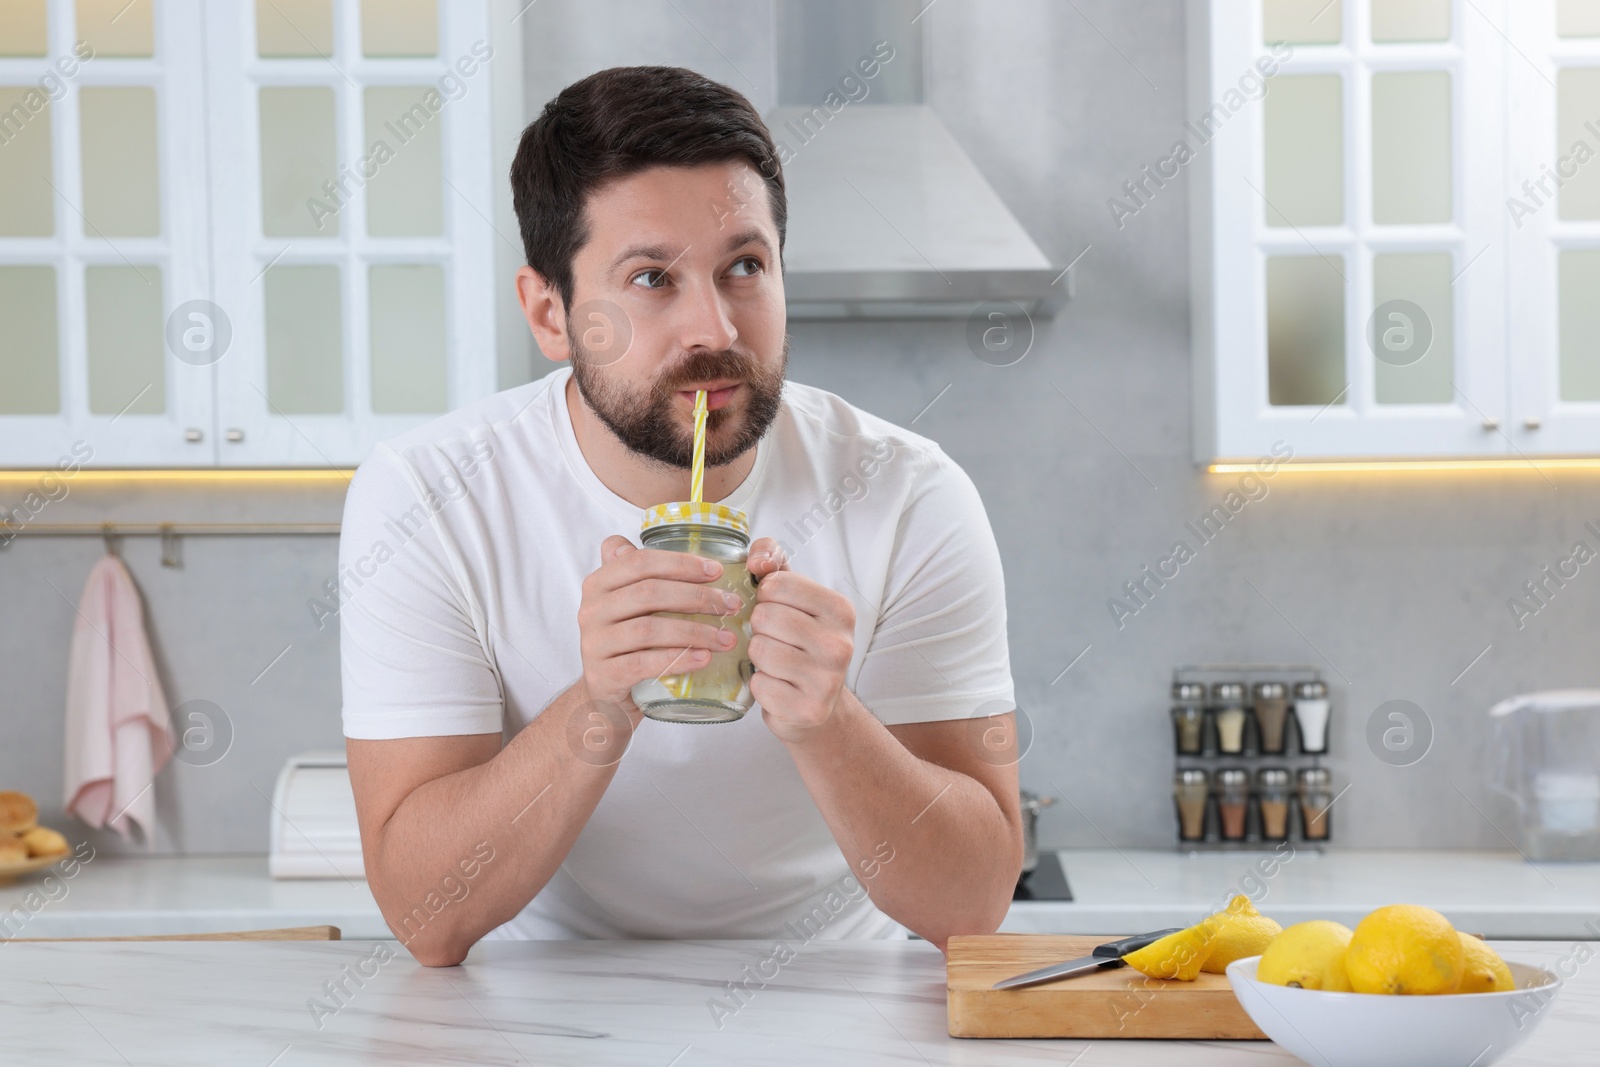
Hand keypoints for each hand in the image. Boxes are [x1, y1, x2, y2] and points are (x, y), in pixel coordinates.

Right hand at [577, 535, 744, 712]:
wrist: (603, 694)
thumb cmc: (626, 642)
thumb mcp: (630, 605)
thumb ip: (646, 575)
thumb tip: (698, 556)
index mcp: (599, 583)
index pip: (640, 562)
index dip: (681, 563)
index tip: (717, 571)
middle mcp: (591, 610)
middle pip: (648, 593)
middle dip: (696, 597)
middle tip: (731, 605)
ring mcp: (594, 644)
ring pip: (648, 629)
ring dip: (694, 632)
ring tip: (726, 638)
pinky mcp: (602, 676)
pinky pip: (643, 664)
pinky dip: (677, 660)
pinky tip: (703, 658)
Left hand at [745, 537, 856, 743]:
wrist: (817, 706)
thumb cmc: (800, 643)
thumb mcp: (793, 597)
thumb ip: (773, 561)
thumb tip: (757, 558)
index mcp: (840, 609)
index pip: (777, 584)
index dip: (764, 596)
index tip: (775, 608)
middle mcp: (839, 644)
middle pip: (765, 617)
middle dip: (759, 628)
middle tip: (774, 639)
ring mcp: (827, 679)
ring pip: (760, 651)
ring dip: (757, 657)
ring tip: (775, 662)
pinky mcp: (808, 709)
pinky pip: (759, 685)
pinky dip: (759, 685)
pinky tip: (777, 685)